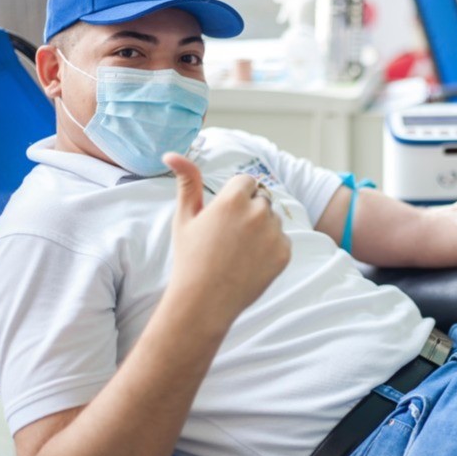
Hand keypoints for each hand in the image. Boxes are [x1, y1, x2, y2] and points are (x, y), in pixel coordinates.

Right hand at [163, 153, 290, 321]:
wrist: (204, 302)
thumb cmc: (190, 258)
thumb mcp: (185, 217)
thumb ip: (186, 182)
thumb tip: (172, 153)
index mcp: (233, 198)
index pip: (246, 182)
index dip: (234, 198)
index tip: (223, 217)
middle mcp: (258, 212)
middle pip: (261, 199)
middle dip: (249, 211)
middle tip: (229, 237)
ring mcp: (274, 233)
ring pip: (273, 220)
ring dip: (262, 229)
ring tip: (238, 252)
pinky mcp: (284, 253)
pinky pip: (282, 241)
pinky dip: (271, 249)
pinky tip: (250, 263)